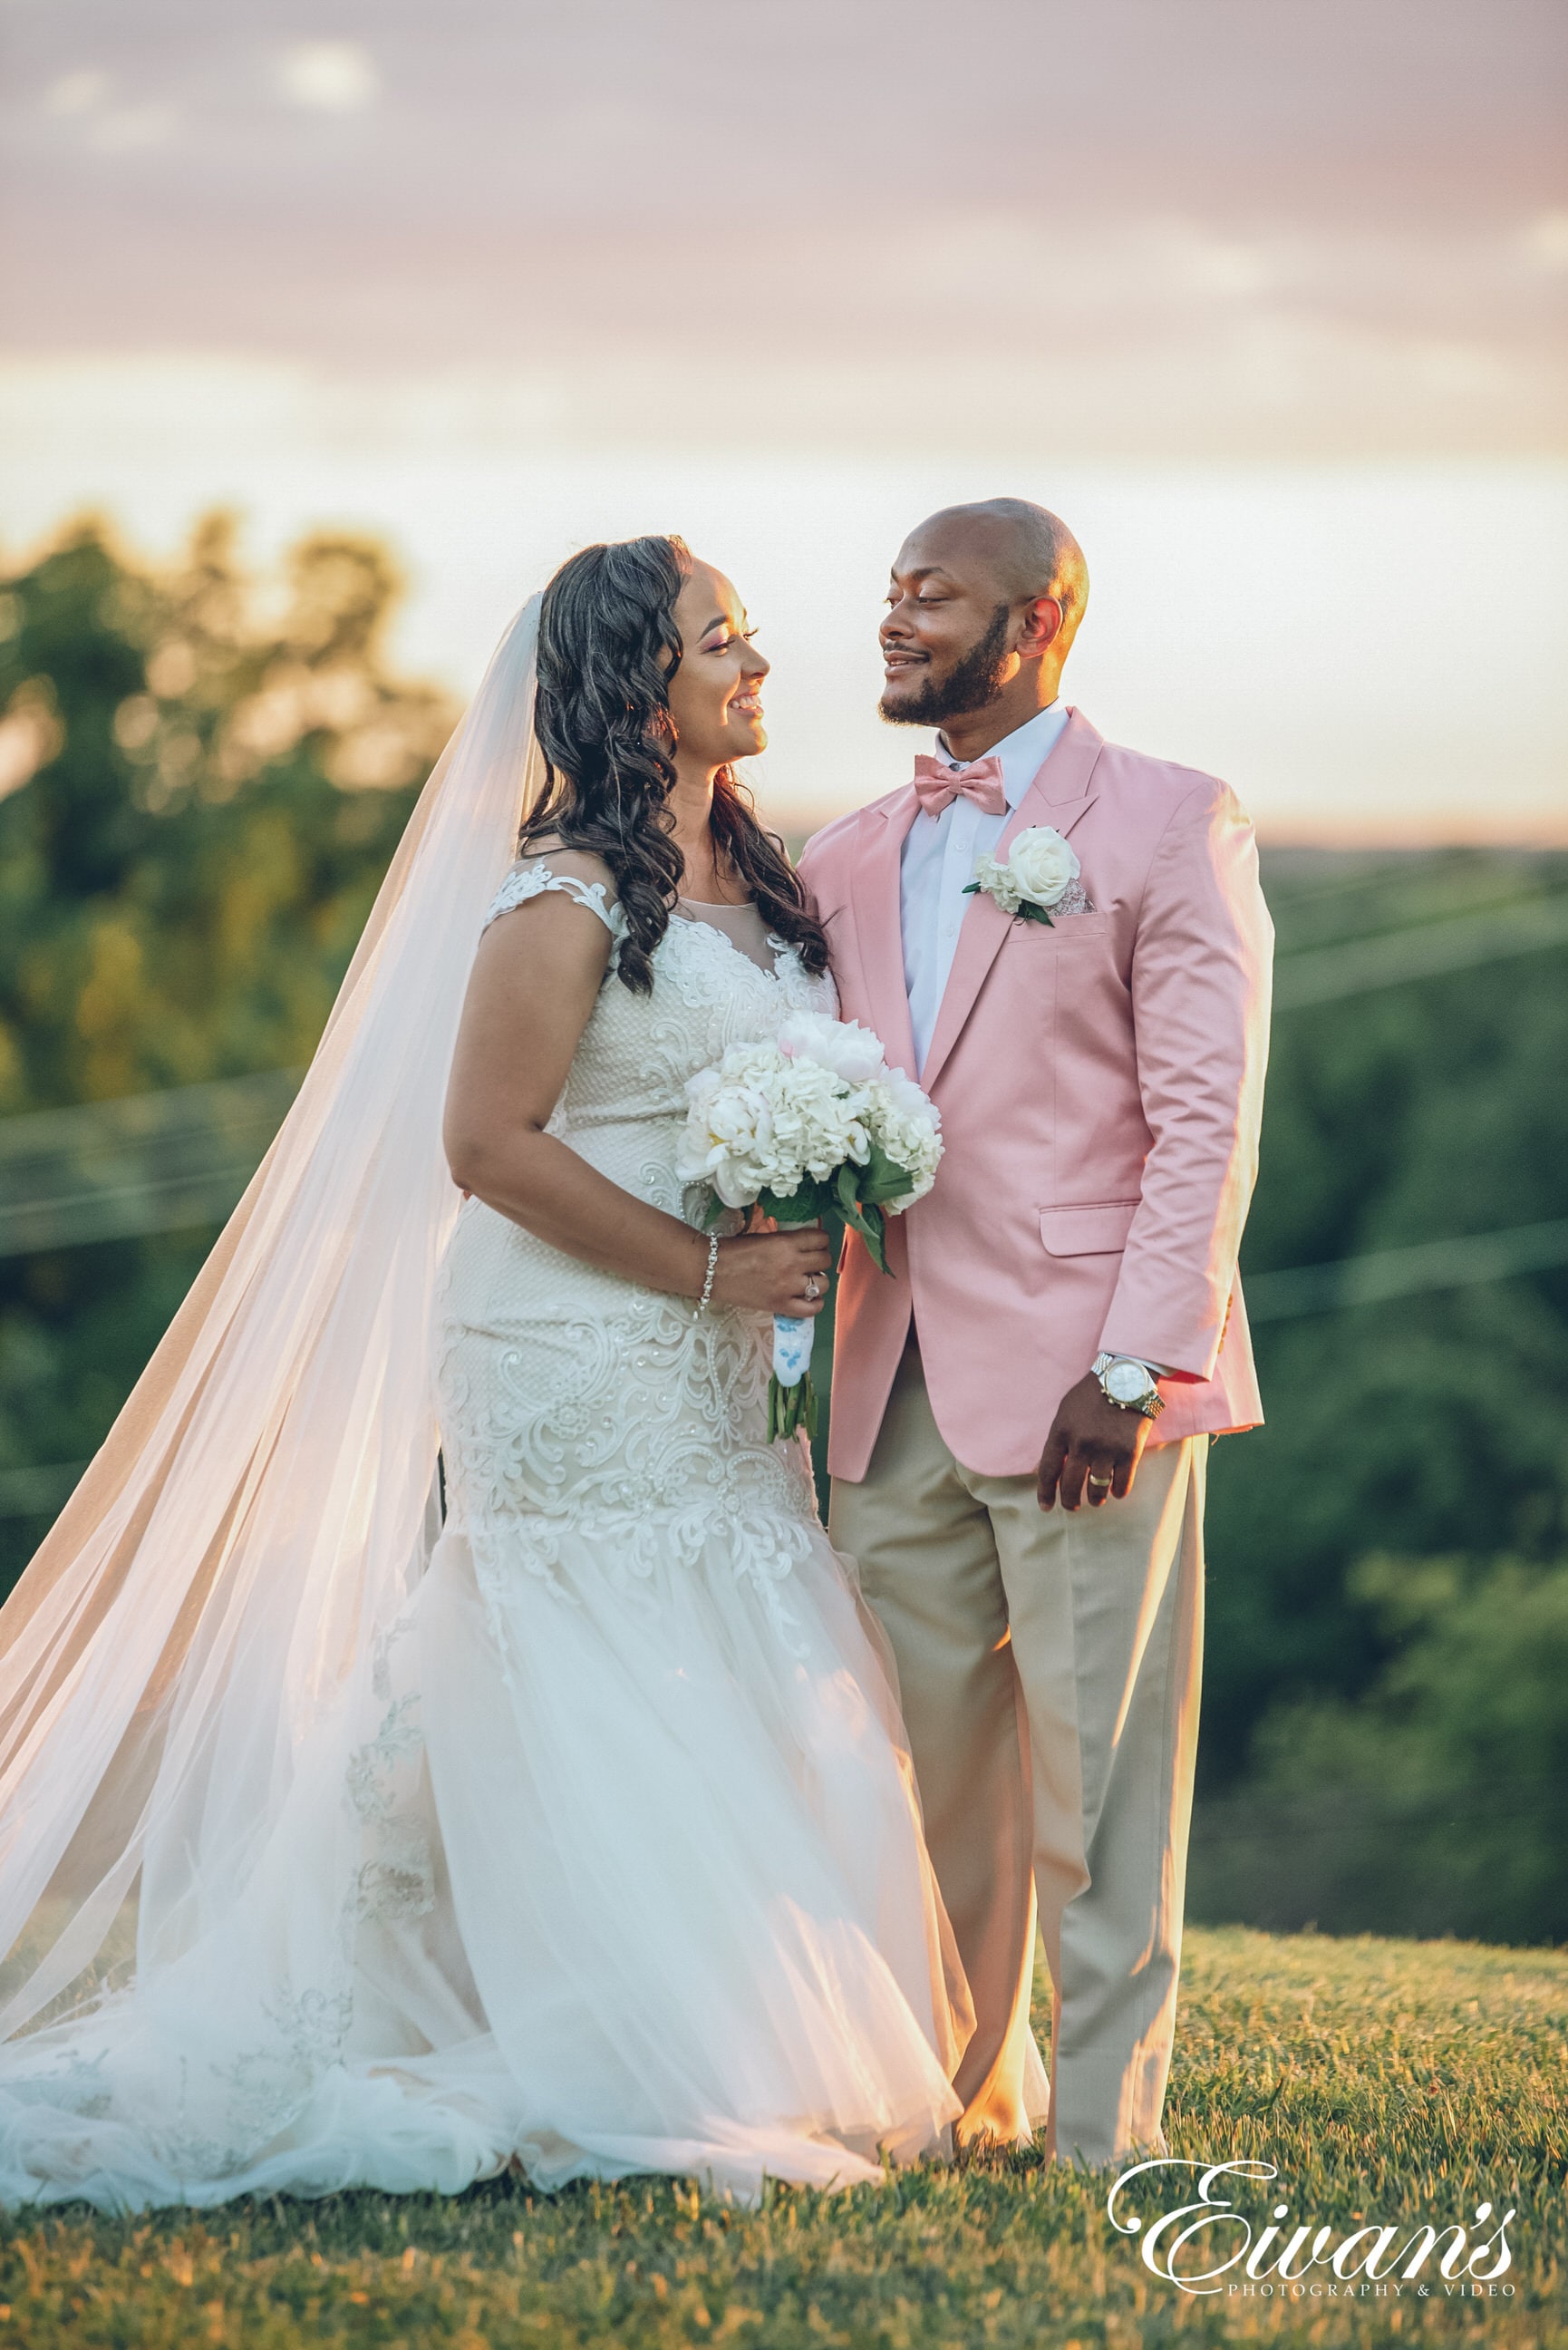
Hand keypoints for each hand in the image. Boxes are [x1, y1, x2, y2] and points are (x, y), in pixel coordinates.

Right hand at [710, 1228, 831, 1316]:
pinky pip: (812, 1309)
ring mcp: (788, 1287)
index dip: (820, 1241)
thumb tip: (808, 1245)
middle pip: (825, 1260)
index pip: (821, 1239)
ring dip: (818, 1280)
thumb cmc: (736, 1250)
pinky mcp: (781, 1306)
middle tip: (809, 1261)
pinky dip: (815, 1303)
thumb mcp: (766, 1237)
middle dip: (819, 1258)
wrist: (713, 1270)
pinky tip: (809, 1298)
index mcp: (786, 1243)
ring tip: (807, 1279)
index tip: (815, 1244)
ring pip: (824, 1284)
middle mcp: (792, 1264)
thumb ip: (788, 1241)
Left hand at [1036, 1372, 1151, 1511]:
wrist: (1126, 1377)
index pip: (1048, 1471)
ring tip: (1095, 1500)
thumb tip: (1051, 1469)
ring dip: (1095, 1499)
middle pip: (1070, 1486)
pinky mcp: (1130, 1453)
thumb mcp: (1065, 1411)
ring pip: (1096, 1490)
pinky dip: (1117, 1492)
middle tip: (1072, 1507)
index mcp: (1061, 1431)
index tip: (1045, 1506)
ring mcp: (1106, 1449)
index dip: (1045, 1493)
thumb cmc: (1092, 1394)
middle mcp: (1082, 1444)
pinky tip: (1115, 1491)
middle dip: (1069, 1502)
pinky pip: (1121, 1486)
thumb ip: (1058, 1438)